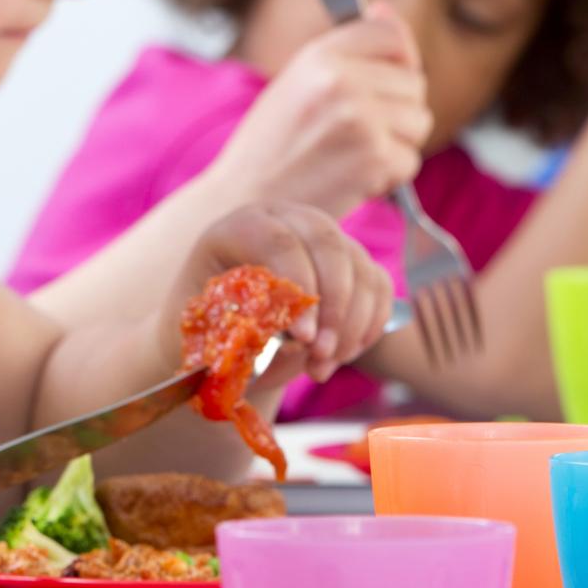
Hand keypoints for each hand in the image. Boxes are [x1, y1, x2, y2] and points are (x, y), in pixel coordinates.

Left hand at [173, 203, 394, 384]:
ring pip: (360, 269)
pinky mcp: (353, 260)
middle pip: (329, 245)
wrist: (225, 325)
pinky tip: (340, 355)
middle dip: (332, 307)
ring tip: (320, 367)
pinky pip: (378, 287)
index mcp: (242, 226)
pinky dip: (367, 326)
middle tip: (320, 354)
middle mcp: (288, 220)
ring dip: (350, 325)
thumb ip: (238, 329)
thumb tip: (285, 344)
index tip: (302, 338)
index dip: (297, 286)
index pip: (278, 241)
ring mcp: (325, 237)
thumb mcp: (208, 326)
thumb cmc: (210, 326)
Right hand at [205, 6, 431, 216]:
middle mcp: (341, 80)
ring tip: (350, 156)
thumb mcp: (296, 82)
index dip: (399, 58)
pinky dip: (388, 176)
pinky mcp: (373, 158)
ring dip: (395, 144)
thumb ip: (344, 50)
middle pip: (414, 83)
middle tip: (353, 133)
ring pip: (418, 122)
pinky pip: (410, 161)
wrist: (241, 204)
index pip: (390, 35)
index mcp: (319, 56)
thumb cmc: (269, 146)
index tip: (387, 78)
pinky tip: (351, 179)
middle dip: (396, 111)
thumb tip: (386, 8)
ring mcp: (360, 119)